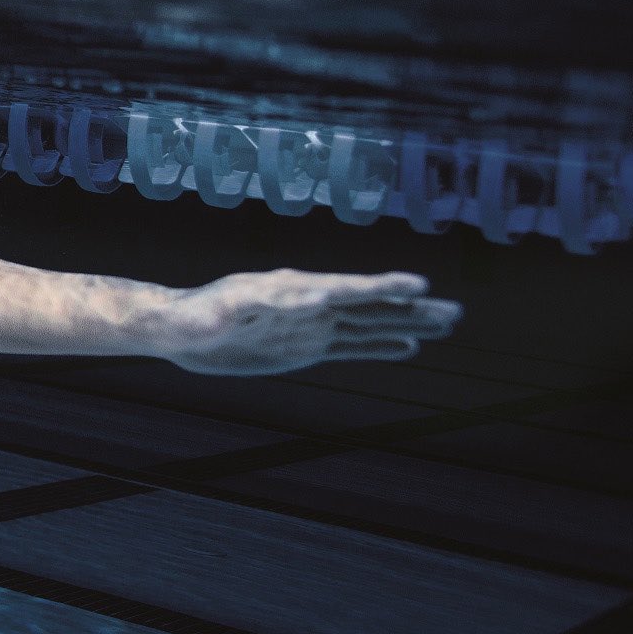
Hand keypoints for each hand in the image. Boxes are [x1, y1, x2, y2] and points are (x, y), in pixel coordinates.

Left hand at [150, 270, 459, 376]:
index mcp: (295, 291)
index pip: (347, 289)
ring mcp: (311, 326)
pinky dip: (379, 347)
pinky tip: (405, 346)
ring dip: (405, 325)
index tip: (418, 286)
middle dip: (411, 309)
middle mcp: (310, 305)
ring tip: (444, 324)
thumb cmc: (196, 315)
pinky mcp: (304, 347)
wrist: (178, 331)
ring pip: (368, 326)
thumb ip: (261, 304)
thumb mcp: (224, 310)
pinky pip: (350, 347)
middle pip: (370, 307)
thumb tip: (309, 298)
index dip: (383, 288)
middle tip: (454, 312)